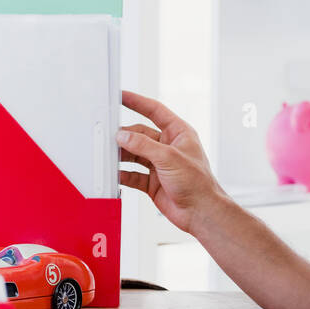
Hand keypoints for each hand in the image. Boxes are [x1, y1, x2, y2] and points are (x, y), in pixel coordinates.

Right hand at [118, 90, 222, 234]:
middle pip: (141, 134)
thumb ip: (144, 146)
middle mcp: (168, 147)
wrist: (200, 212)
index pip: (155, 111)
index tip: (122, 96)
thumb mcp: (169, 158)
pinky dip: (123, 174)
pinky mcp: (153, 182)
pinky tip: (115, 173)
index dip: (138, 102)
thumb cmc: (198, 183)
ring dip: (122, 155)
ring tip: (109, 154)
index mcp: (178, 133)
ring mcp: (160, 165)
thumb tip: (124, 135)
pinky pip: (133, 174)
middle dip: (126, 135)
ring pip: (135, 154)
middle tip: (110, 135)